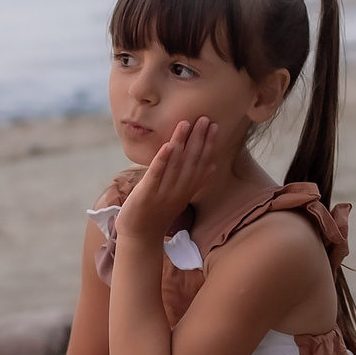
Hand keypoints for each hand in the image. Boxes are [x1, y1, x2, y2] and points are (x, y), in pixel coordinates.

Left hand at [118, 117, 221, 241]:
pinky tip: (168, 145)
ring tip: (186, 124)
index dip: (209, 145)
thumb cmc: (159, 212)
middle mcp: (179, 190)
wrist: (140, 235)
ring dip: (181, 143)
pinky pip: (156, 175)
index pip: (202, 164)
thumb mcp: (181, 196)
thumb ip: (196, 180)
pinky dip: (162, 160)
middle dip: (198, 139)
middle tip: (205, 119)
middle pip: (192, 161)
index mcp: (188, 189)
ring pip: (175, 164)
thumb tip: (213, 165)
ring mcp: (164, 192)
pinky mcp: (147, 194)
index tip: (215, 126)